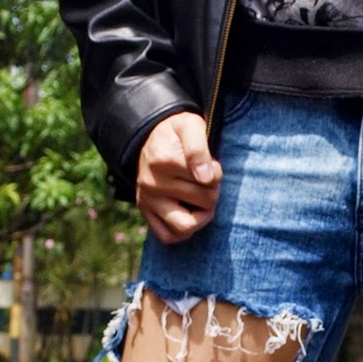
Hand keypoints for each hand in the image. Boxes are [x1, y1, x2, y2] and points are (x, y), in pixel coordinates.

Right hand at [136, 111, 221, 243]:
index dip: (217, 172)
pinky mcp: (145, 211)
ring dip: (202, 216)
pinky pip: (167, 236)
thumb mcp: (190, 125)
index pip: (211, 179)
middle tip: (207, 181)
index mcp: (165, 161)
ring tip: (201, 202)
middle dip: (213, 191)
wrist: (151, 136)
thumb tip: (206, 178)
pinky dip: (183, 232)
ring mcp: (147, 200)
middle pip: (205, 201)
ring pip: (186, 226)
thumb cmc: (176, 132)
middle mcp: (153, 183)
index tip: (210, 165)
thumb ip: (198, 148)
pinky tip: (190, 215)